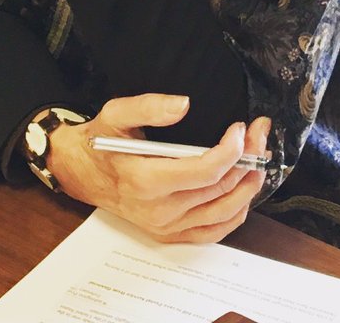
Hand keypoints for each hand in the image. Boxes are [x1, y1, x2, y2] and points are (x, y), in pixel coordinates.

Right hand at [45, 93, 271, 243]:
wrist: (81, 172)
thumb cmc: (101, 141)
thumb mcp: (116, 113)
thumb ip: (149, 106)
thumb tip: (184, 104)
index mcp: (146, 180)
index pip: (204, 171)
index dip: (231, 149)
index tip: (241, 127)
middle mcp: (159, 210)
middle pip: (220, 188)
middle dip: (247, 158)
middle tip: (258, 134)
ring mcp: (166, 227)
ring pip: (224, 212)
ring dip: (248, 185)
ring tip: (257, 158)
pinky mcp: (170, 235)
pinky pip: (214, 231)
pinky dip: (235, 212)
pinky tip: (243, 190)